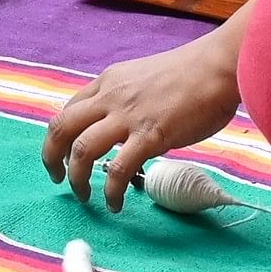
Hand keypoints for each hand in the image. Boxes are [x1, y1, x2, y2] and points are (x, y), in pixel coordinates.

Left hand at [42, 34, 242, 211]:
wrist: (219, 67)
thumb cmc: (194, 74)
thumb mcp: (145, 78)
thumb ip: (129, 99)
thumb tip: (126, 126)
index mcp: (109, 81)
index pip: (70, 110)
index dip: (60, 137)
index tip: (65, 155)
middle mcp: (111, 97)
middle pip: (61, 128)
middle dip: (51, 157)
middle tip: (58, 177)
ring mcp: (128, 116)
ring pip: (81, 150)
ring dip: (76, 179)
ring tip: (85, 196)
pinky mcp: (149, 136)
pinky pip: (117, 170)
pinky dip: (110, 192)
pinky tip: (115, 204)